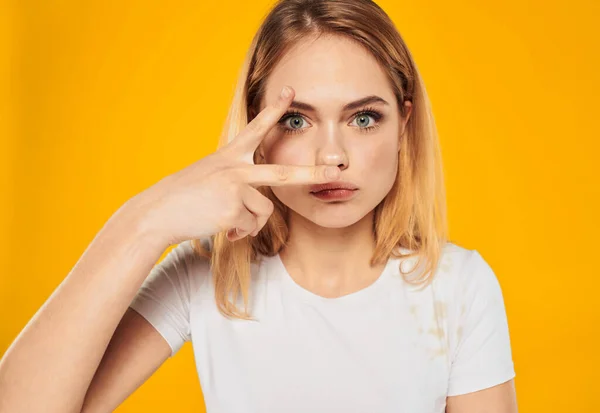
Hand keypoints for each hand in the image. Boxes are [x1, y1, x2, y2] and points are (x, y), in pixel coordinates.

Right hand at [130, 85, 340, 245]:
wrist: (157, 212)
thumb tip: (254, 214)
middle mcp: (234, 168)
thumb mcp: (209, 179)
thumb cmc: (183, 197)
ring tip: (225, 221)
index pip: (255, 129)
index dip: (274, 110)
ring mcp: (234, 188)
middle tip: (335, 172)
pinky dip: (238, 233)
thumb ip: (236, 185)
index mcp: (229, 156)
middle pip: (282, 172)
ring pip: (263, 211)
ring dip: (248, 223)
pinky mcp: (231, 209)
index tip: (291, 91)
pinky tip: (221, 229)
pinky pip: (249, 227)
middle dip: (311, 173)